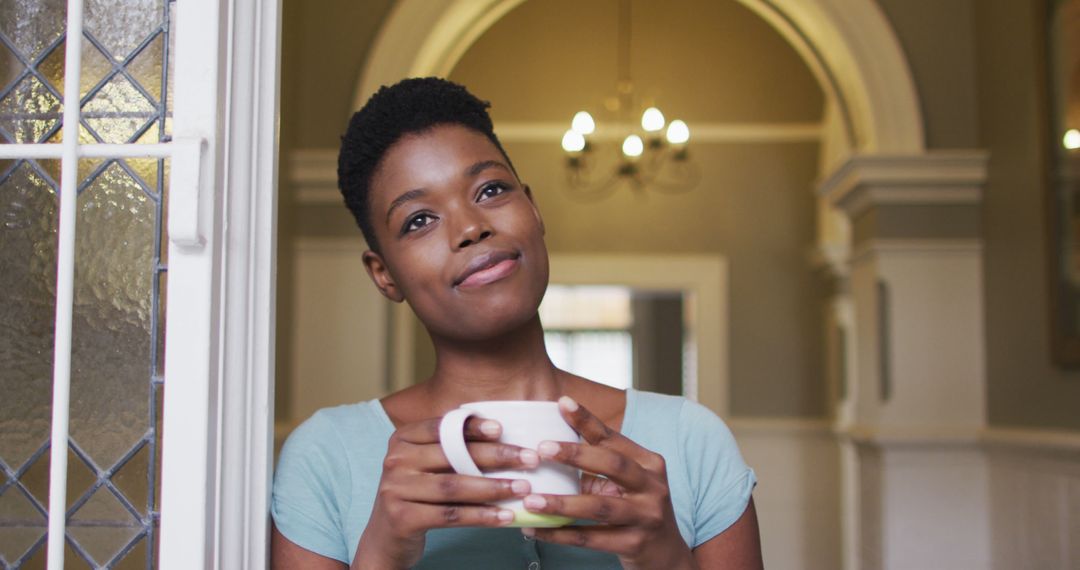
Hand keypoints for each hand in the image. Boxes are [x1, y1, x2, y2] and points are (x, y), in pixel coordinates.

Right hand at [352, 416, 538, 569]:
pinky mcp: (402, 518)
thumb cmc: (417, 493)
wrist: (386, 536)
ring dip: (493, 487)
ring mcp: (396, 489)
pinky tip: (504, 516)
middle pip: (453, 456)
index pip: (441, 426)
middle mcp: (395, 460)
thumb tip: (501, 433)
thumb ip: (449, 448)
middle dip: (495, 456)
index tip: (501, 428)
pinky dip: (481, 516)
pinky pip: (450, 515)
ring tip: (522, 488)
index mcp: (402, 439)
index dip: (471, 426)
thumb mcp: (425, 464)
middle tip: (529, 459)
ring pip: (454, 486)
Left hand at [520, 396, 696, 569]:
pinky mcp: (635, 544)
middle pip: (613, 465)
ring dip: (561, 503)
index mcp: (648, 464)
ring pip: (599, 507)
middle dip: (575, 455)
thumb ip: (598, 466)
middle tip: (541, 449)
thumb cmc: (637, 509)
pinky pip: (591, 538)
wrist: (666, 553)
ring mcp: (646, 516)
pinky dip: (561, 534)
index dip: (587, 421)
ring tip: (530, 500)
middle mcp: (652, 487)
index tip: (562, 403)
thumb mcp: (626, 483)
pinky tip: (537, 530)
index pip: (613, 438)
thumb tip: (548, 447)